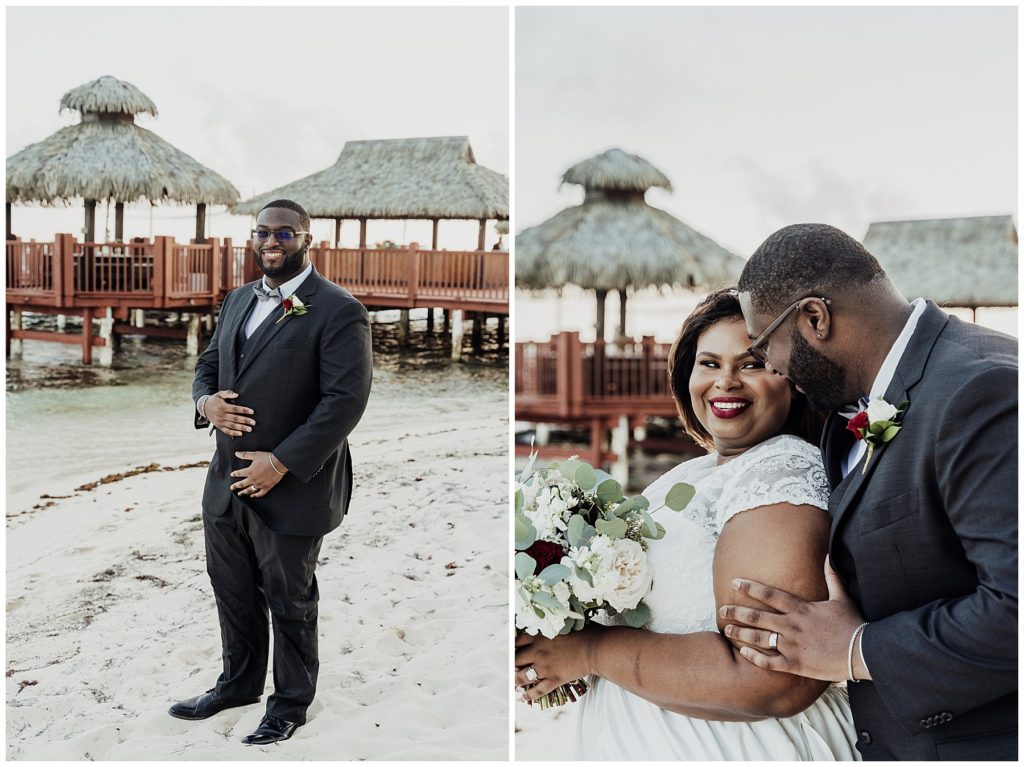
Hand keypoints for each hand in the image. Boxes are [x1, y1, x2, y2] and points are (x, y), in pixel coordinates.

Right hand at [204, 391, 255, 436]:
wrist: (204, 407)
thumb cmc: (214, 399)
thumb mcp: (219, 394)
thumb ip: (228, 393)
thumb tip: (237, 394)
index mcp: (223, 407)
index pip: (235, 409)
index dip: (244, 410)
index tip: (252, 411)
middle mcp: (221, 415)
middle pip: (235, 418)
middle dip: (245, 421)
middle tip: (253, 422)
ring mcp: (220, 422)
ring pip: (232, 426)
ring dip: (241, 428)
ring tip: (250, 429)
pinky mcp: (219, 426)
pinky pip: (226, 431)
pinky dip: (233, 433)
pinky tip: (241, 433)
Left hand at [229, 451, 287, 498]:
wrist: (279, 463)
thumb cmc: (267, 458)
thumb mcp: (255, 455)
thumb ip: (245, 455)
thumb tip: (236, 453)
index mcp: (249, 471)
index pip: (239, 473)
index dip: (235, 474)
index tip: (232, 475)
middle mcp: (253, 479)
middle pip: (242, 484)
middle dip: (235, 486)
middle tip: (232, 488)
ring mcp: (260, 484)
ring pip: (249, 490)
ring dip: (244, 492)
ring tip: (240, 493)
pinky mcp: (267, 487)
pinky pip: (260, 493)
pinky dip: (256, 495)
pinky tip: (252, 496)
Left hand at [514, 629, 598, 701]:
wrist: (597, 648)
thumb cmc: (585, 632)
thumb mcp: (565, 623)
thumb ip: (554, 624)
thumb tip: (552, 620)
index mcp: (539, 635)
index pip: (516, 641)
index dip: (511, 647)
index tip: (510, 650)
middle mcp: (537, 651)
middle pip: (515, 660)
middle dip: (511, 664)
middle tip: (509, 667)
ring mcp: (545, 667)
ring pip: (522, 677)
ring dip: (516, 681)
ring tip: (513, 684)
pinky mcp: (554, 679)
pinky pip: (538, 690)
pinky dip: (530, 695)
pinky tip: (525, 698)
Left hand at [720, 556, 868, 681]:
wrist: (863, 652)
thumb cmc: (853, 624)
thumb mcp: (842, 598)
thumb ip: (831, 577)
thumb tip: (829, 555)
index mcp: (801, 608)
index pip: (769, 594)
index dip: (750, 587)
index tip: (734, 582)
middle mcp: (792, 625)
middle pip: (758, 616)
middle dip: (737, 612)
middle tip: (721, 609)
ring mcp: (792, 645)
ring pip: (759, 638)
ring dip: (741, 633)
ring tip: (726, 629)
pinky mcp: (796, 664)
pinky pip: (769, 662)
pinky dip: (754, 657)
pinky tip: (743, 653)